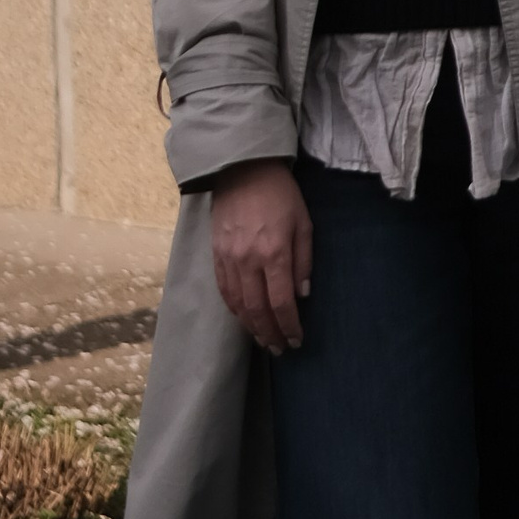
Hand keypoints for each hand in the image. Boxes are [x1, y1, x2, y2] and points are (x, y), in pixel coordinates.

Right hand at [210, 160, 312, 353]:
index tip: (297, 340)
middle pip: (257, 310)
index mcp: (274, 253)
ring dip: (250, 327)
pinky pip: (223, 290)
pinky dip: (233, 309)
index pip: (281, 302)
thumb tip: (302, 295)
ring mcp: (228, 259)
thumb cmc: (280, 194)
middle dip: (270, 333)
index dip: (289, 325)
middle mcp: (248, 261)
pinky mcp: (215, 254)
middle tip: (280, 349)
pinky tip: (243, 318)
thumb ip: (303, 260)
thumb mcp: (303, 222)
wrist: (242, 169)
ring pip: (237, 304)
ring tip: (263, 340)